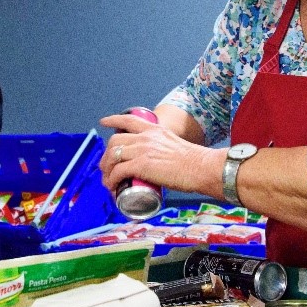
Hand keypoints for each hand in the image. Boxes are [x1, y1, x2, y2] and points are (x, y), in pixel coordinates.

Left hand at [99, 112, 223, 197]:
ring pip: (112, 156)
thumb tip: (162, 164)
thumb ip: (166, 150)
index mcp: (155, 130)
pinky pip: (118, 171)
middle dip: (106, 155)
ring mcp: (143, 150)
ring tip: (108, 181)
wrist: (202, 168)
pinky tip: (112, 187)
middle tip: (106, 168)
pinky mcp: (142, 165)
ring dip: (106, 170)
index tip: (104, 122)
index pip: (128, 120)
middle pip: (115, 141)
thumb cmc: (196, 163)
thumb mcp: (177, 146)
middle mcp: (146, 137)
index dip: (113, 120)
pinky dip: (111, 180)